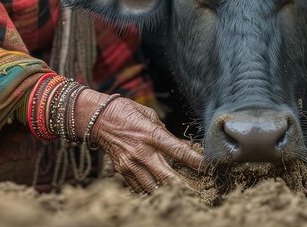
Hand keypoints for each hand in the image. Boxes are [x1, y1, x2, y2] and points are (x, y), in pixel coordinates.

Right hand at [74, 89, 202, 193]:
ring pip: (154, 188)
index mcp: (151, 134)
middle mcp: (142, 151)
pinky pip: (140, 188)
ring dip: (168, 192)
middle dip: (185, 187)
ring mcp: (131, 164)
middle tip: (199, 193)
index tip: (208, 167)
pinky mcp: (122, 171)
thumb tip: (183, 147)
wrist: (98, 118)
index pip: (178, 151)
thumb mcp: (149, 115)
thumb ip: (166, 133)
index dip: (195, 161)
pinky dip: (151, 191)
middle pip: (168, 177)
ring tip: (181, 194)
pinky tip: (158, 189)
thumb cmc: (126, 112)